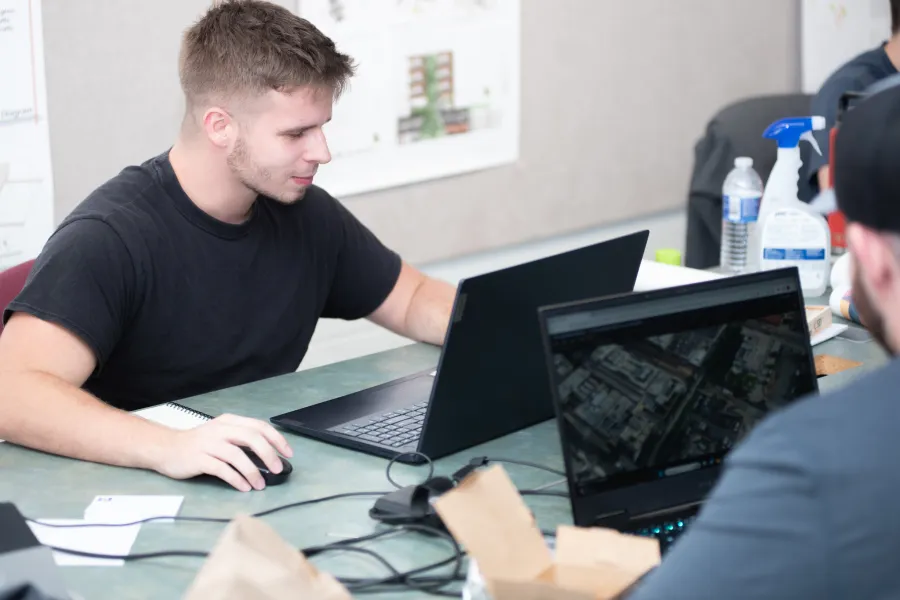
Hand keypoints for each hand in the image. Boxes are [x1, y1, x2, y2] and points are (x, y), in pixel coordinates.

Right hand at [151, 413, 293, 490]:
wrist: (165, 448)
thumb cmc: (197, 443)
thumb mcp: (220, 434)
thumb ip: (241, 439)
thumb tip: (267, 455)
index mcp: (229, 422)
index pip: (259, 426)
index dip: (276, 439)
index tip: (288, 453)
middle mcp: (220, 430)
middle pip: (251, 438)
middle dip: (269, 454)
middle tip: (278, 469)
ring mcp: (209, 444)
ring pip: (237, 455)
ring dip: (252, 471)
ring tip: (260, 484)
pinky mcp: (199, 459)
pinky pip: (222, 469)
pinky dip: (236, 479)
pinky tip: (244, 487)